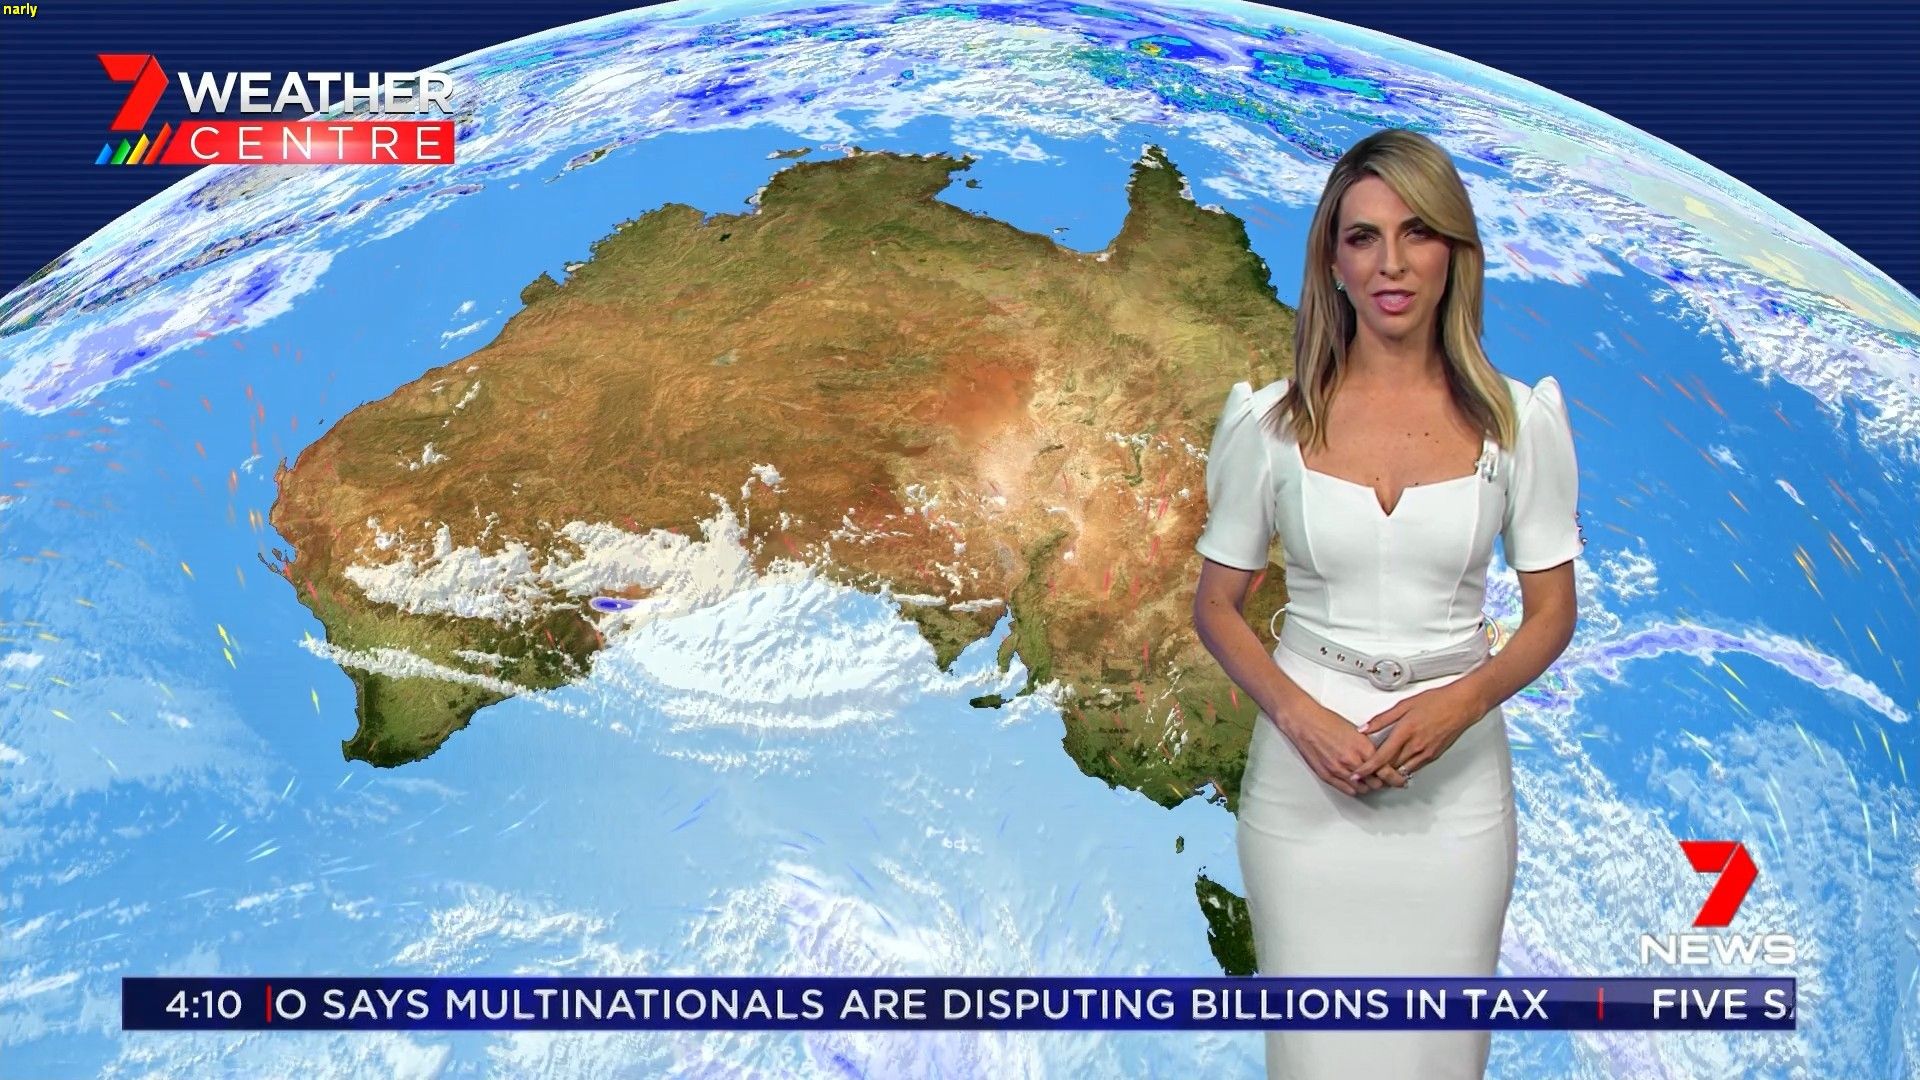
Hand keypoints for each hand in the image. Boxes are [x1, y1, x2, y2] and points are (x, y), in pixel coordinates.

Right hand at [1274, 700, 1408, 796]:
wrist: (1304, 722)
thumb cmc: (1326, 721)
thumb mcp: (1355, 731)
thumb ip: (1367, 747)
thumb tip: (1377, 757)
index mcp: (1363, 748)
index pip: (1386, 771)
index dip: (1395, 777)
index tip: (1400, 779)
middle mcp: (1352, 761)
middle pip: (1377, 783)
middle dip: (1382, 782)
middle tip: (1384, 779)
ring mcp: (1339, 770)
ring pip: (1363, 789)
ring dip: (1368, 786)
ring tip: (1369, 781)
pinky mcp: (1327, 775)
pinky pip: (1347, 790)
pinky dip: (1355, 789)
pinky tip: (1356, 784)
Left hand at [1350, 682, 1486, 782]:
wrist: (1462, 705)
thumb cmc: (1437, 701)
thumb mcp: (1404, 705)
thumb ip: (1382, 719)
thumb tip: (1364, 728)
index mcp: (1405, 732)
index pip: (1381, 757)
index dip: (1366, 768)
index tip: (1356, 774)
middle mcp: (1415, 746)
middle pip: (1390, 767)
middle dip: (1375, 773)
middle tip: (1363, 774)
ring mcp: (1426, 753)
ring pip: (1402, 771)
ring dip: (1389, 774)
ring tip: (1377, 773)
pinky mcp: (1433, 756)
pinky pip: (1414, 768)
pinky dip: (1403, 769)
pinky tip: (1397, 766)